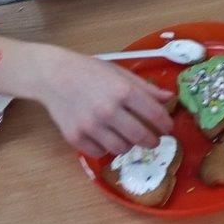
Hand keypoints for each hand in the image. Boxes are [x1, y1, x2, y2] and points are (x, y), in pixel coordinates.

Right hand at [36, 48, 173, 156]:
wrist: (54, 76)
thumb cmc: (90, 71)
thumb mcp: (121, 73)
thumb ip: (146, 88)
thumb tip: (169, 98)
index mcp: (123, 91)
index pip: (155, 114)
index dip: (166, 123)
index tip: (168, 127)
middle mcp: (108, 110)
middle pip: (140, 137)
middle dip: (152, 141)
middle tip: (154, 140)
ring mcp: (90, 126)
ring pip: (121, 148)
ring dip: (130, 145)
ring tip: (129, 137)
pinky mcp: (75, 138)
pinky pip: (100, 152)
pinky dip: (107, 148)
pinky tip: (107, 137)